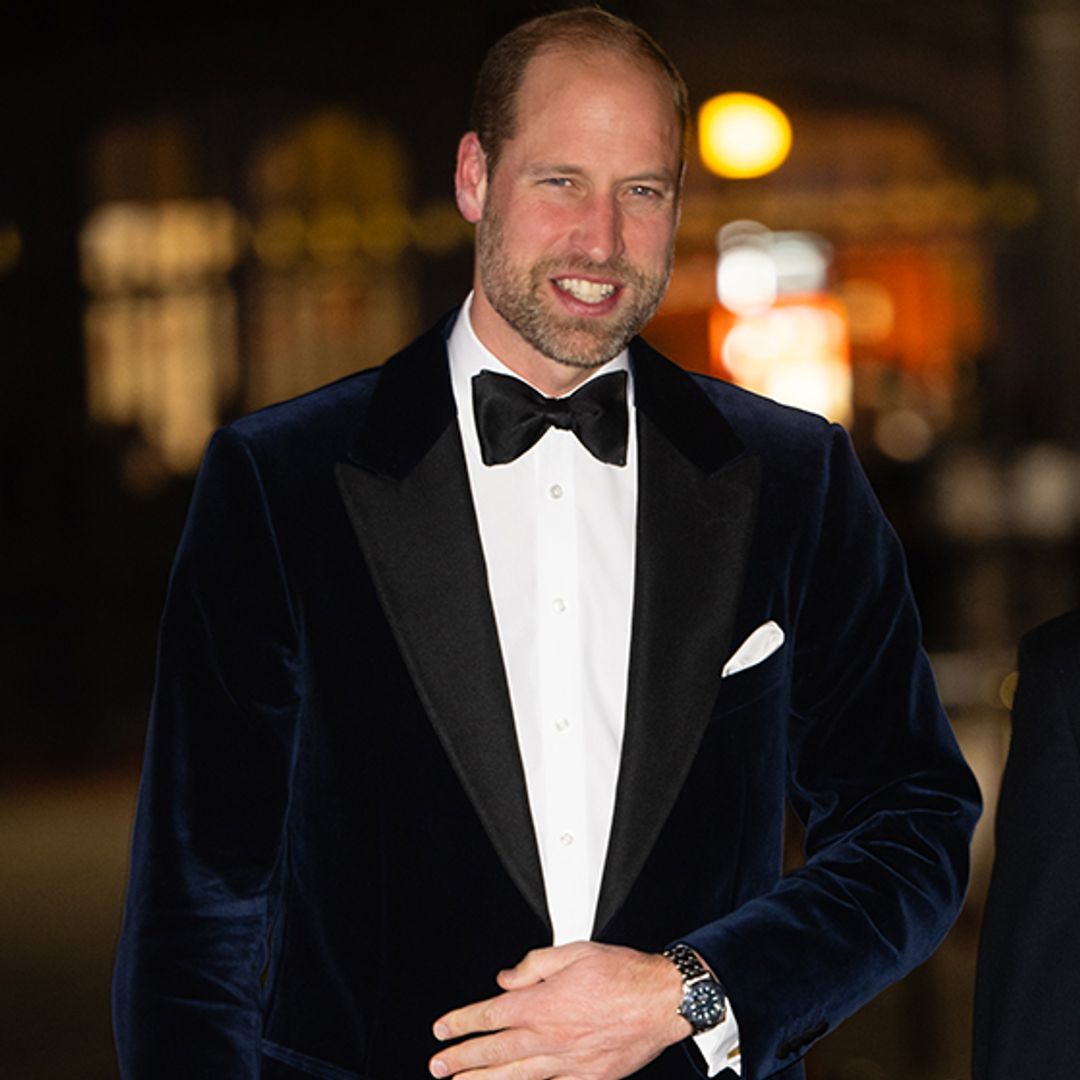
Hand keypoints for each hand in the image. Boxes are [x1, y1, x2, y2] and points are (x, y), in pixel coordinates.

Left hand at [429, 940, 689, 1078]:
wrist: (663, 1001)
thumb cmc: (624, 974)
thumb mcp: (574, 952)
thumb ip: (534, 965)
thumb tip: (506, 979)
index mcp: (544, 1004)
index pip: (491, 1015)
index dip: (462, 1023)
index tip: (443, 1029)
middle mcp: (551, 1037)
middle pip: (495, 1052)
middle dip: (462, 1059)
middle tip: (438, 1065)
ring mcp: (569, 1064)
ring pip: (517, 1077)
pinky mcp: (589, 1078)